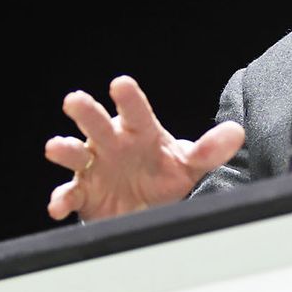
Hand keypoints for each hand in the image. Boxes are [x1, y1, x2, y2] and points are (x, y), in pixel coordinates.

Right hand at [44, 75, 244, 221]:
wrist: (146, 208)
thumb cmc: (163, 175)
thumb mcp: (189, 164)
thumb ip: (210, 150)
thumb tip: (236, 132)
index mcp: (139, 132)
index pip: (136, 111)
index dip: (129, 99)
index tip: (120, 83)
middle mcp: (112, 144)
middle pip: (97, 124)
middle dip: (86, 112)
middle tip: (74, 100)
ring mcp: (94, 167)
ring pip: (75, 154)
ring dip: (65, 149)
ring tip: (55, 147)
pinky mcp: (83, 194)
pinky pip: (69, 193)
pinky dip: (61, 199)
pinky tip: (58, 205)